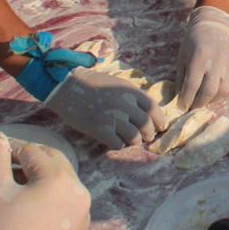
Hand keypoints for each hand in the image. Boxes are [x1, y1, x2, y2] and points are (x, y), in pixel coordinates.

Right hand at [0, 132, 89, 229]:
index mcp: (58, 178)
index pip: (32, 152)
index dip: (12, 150)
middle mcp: (78, 189)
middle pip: (53, 162)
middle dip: (30, 160)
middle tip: (8, 164)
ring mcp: (84, 208)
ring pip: (62, 180)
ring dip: (42, 177)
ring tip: (18, 185)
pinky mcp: (83, 225)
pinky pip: (68, 200)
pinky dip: (52, 196)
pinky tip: (32, 206)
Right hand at [44, 67, 164, 149]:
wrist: (67, 86)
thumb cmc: (93, 84)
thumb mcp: (118, 84)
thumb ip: (133, 96)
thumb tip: (148, 112)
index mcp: (130, 91)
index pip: (153, 108)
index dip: (160, 120)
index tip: (160, 127)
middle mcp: (124, 104)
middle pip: (146, 125)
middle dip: (149, 134)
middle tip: (146, 137)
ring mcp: (112, 117)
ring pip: (134, 137)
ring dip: (135, 141)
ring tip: (131, 140)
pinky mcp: (99, 129)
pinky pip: (117, 144)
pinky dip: (119, 145)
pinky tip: (115, 141)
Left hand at [176, 5, 228, 110]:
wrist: (212, 28)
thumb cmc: (193, 43)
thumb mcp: (182, 58)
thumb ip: (182, 78)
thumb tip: (180, 99)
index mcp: (200, 56)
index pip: (193, 84)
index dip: (186, 99)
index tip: (182, 107)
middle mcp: (217, 60)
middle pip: (209, 90)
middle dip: (200, 103)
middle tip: (193, 106)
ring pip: (223, 91)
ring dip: (213, 100)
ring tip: (204, 100)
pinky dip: (225, 94)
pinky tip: (216, 93)